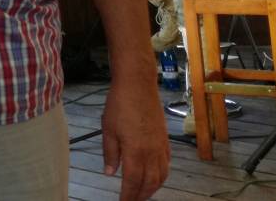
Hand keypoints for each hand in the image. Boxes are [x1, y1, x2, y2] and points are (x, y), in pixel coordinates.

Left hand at [101, 74, 168, 200]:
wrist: (138, 85)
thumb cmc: (119, 105)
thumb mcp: (108, 129)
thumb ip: (110, 154)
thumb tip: (110, 173)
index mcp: (135, 152)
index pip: (133, 182)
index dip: (128, 196)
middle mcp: (152, 153)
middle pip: (149, 183)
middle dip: (140, 195)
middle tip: (131, 200)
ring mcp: (161, 147)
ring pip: (161, 176)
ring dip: (153, 188)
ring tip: (143, 193)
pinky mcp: (165, 140)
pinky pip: (167, 164)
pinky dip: (162, 175)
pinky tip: (156, 176)